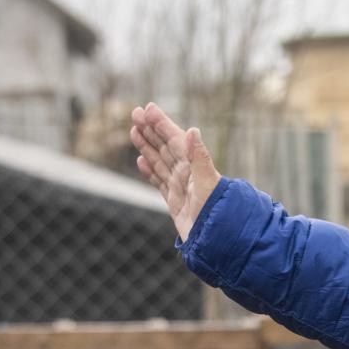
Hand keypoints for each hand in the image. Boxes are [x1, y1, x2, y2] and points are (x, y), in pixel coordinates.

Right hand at [129, 102, 221, 241]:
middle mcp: (186, 173)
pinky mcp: (174, 201)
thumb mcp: (207, 181)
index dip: (161, 123)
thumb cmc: (215, 211)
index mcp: (193, 165)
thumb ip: (199, 156)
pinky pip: (159, 181)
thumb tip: (192, 130)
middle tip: (135, 113)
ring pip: (159, 161)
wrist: (214, 239)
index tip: (147, 108)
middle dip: (150, 130)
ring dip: (146, 146)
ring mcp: (179, 187)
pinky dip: (149, 170)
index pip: (174, 139)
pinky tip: (141, 161)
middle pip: (164, 147)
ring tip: (134, 131)